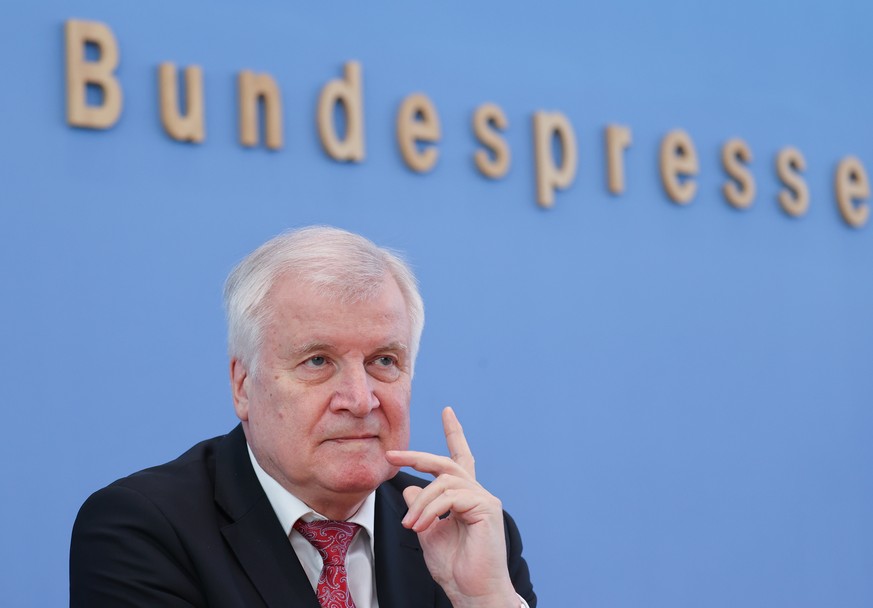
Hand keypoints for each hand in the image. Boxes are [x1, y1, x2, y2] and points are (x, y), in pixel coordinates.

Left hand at [385, 407, 517, 607]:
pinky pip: (451, 497)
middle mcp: (478, 494)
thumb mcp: (428, 532)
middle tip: (392, 455)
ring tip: (409, 525)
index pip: (460, 459)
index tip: (447, 411)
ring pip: (444, 482)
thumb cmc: (454, 568)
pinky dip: (431, 510)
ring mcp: (485, 500)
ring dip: (420, 503)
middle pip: (447, 464)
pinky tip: (420, 526)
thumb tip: (408, 486)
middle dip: (418, 457)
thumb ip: (420, 507)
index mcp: (465, 498)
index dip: (454, 434)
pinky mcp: (486, 509)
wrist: (473, 593)